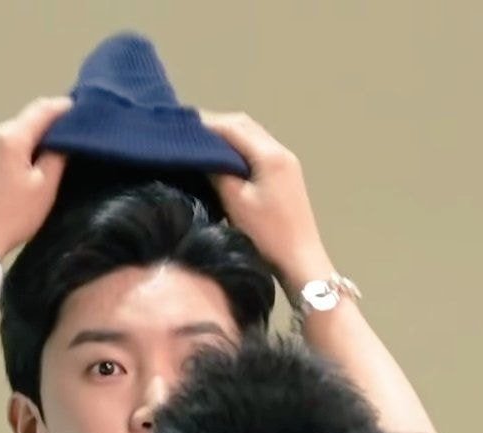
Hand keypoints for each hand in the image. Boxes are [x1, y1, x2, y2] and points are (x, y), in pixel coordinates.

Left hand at [0, 96, 72, 260]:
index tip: (79, 111)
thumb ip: (56, 156)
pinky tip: (23, 164)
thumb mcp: (44, 188)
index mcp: (10, 137)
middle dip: (46, 126)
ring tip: (46, 153)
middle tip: (67, 136)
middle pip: (25, 120)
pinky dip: (15, 149)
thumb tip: (62, 139)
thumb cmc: (13, 216)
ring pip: (11, 133)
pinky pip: (0, 145)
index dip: (62, 107)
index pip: (41, 109)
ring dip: (29, 139)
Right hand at [200, 111, 334, 294]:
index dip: (206, 124)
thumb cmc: (268, 234)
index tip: (182, 126)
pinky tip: (225, 158)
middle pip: (245, 125)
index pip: (233, 127)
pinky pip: (259, 149)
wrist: (300, 259)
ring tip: (203, 143)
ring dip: (229, 134)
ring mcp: (286, 162)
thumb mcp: (237, 202)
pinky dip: (239, 147)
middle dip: (217, 125)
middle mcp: (280, 151)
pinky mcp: (286, 174)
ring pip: (253, 136)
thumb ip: (219, 172)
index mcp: (269, 155)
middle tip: (189, 132)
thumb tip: (203, 155)